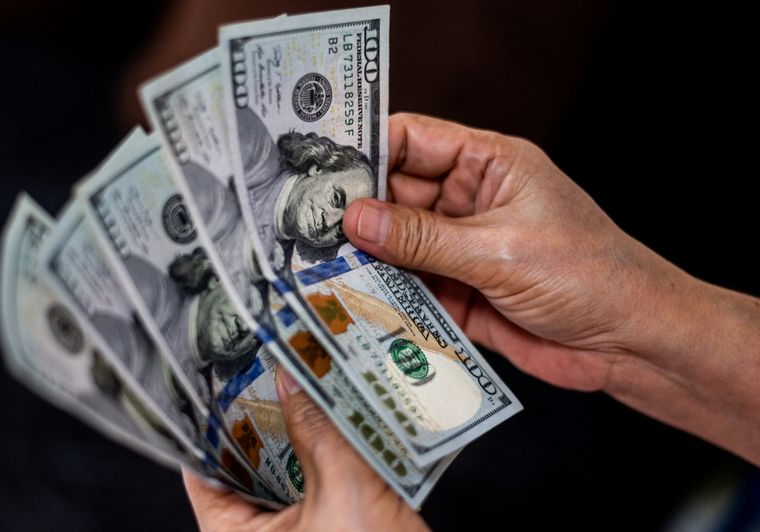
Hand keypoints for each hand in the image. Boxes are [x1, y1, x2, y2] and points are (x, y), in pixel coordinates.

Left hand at [183, 367, 427, 531]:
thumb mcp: (343, 492)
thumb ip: (318, 429)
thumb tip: (294, 378)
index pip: (202, 471)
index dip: (211, 423)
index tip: (223, 382)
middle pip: (244, 465)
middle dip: (260, 420)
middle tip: (269, 374)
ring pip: (281, 470)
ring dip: (295, 433)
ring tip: (300, 389)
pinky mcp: (321, 526)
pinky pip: (310, 480)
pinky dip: (320, 451)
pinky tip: (333, 421)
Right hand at [343, 113, 759, 464]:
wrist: (630, 342)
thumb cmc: (591, 275)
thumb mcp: (499, 250)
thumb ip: (422, 237)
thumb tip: (358, 217)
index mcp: (489, 165)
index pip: (414, 141)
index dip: (368, 149)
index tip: (322, 169)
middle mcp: (471, 202)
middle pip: (397, 195)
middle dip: (358, 212)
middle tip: (312, 229)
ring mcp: (462, 249)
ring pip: (398, 244)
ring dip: (367, 257)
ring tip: (323, 267)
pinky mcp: (459, 292)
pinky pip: (411, 287)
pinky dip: (386, 295)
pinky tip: (357, 301)